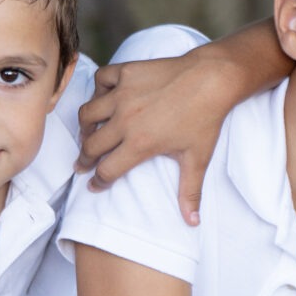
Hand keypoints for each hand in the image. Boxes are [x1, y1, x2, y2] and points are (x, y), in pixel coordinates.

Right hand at [77, 53, 237, 223]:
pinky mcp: (127, 72)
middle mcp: (126, 120)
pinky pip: (101, 79)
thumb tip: (192, 223)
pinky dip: (99, 88)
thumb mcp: (197, 158)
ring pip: (88, 113)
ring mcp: (124, 94)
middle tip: (83, 163)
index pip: (106, 170)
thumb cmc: (205, 120)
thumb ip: (190, 191)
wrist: (212, 79)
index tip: (94, 185)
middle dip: (85, 159)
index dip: (98, 182)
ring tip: (89, 133)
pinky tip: (106, 98)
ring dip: (85, 126)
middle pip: (91, 145)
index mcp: (139, 144)